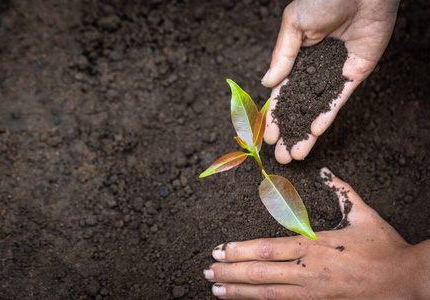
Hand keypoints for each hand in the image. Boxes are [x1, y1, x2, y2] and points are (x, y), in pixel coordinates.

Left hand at [204, 168, 429, 298]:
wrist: (407, 281)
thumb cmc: (384, 247)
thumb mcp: (363, 214)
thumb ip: (342, 191)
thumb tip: (327, 172)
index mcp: (313, 246)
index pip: (266, 248)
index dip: (238, 251)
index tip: (219, 251)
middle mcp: (307, 271)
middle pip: (259, 273)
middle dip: (230, 273)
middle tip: (207, 273)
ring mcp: (312, 293)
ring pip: (267, 294)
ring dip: (239, 292)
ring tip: (216, 290)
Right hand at [263, 0, 399, 163]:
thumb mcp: (293, 24)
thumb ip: (282, 56)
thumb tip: (267, 84)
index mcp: (296, 58)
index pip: (283, 94)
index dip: (275, 115)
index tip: (268, 136)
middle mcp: (314, 69)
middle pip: (299, 107)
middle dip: (290, 132)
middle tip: (281, 155)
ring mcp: (334, 73)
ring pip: (317, 109)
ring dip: (307, 132)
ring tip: (296, 154)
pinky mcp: (354, 73)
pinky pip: (339, 98)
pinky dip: (327, 115)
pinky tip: (315, 132)